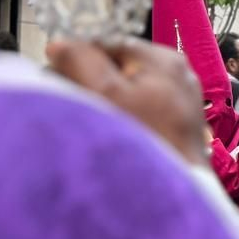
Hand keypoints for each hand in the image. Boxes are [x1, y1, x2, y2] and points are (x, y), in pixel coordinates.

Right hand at [47, 38, 205, 165]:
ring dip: (104, 102)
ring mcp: (180, 99)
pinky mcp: (178, 124)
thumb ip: (81, 60)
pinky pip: (142, 110)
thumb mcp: (105, 93)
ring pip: (128, 89)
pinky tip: (112, 135)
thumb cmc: (145, 142)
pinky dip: (123, 117)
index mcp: (163, 58)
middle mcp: (177, 74)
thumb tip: (61, 43)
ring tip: (94, 123)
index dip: (76, 59)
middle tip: (76, 105)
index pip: (107, 43)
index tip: (58, 80)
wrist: (176, 195)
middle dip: (90, 82)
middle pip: (118, 66)